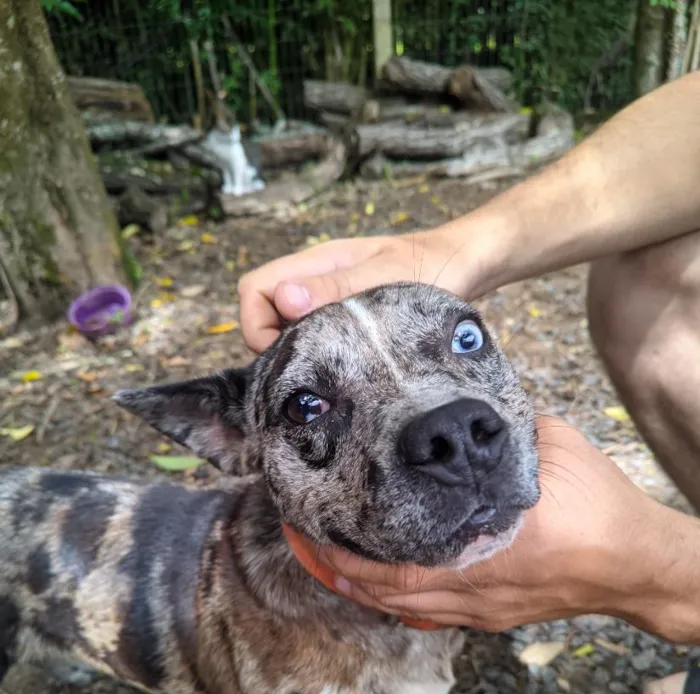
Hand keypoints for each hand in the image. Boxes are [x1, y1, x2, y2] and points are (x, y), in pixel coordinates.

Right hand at [238, 227, 478, 352]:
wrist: (468, 264)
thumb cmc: (431, 267)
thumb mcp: (384, 279)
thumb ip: (334, 288)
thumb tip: (285, 299)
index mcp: (317, 263)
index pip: (255, 290)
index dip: (258, 326)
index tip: (288, 353)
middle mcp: (315, 280)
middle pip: (264, 312)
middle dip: (276, 344)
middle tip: (313, 367)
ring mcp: (328, 298)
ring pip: (288, 328)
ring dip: (301, 350)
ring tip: (335, 367)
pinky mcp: (345, 316)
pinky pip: (315, 335)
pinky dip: (321, 353)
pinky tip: (349, 367)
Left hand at [283, 417, 667, 633]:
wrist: (638, 564)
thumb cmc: (600, 506)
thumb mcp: (550, 449)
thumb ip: (498, 432)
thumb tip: (460, 412)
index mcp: (480, 548)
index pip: (390, 566)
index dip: (341, 553)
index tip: (310, 527)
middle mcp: (472, 589)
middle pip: (383, 595)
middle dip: (335, 571)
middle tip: (304, 541)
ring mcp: (481, 609)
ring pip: (402, 610)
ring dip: (361, 587)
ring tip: (329, 559)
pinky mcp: (492, 617)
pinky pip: (430, 614)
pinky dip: (395, 599)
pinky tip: (382, 579)